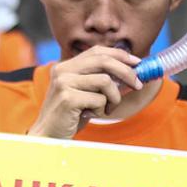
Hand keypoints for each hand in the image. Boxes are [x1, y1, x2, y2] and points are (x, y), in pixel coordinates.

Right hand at [27, 45, 142, 138]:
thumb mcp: (86, 93)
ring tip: (107, 108)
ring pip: (105, 81)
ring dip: (113, 97)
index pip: (97, 51)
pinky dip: (101, 109)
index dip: (120, 55)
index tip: (136, 62)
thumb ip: (102, 80)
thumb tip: (131, 73)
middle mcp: (63, 70)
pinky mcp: (68, 98)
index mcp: (66, 66)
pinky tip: (90, 115)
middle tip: (138, 85)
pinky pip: (99, 99)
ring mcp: (64, 83)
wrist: (49, 136)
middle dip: (127, 72)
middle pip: (104, 61)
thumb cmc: (70, 116)